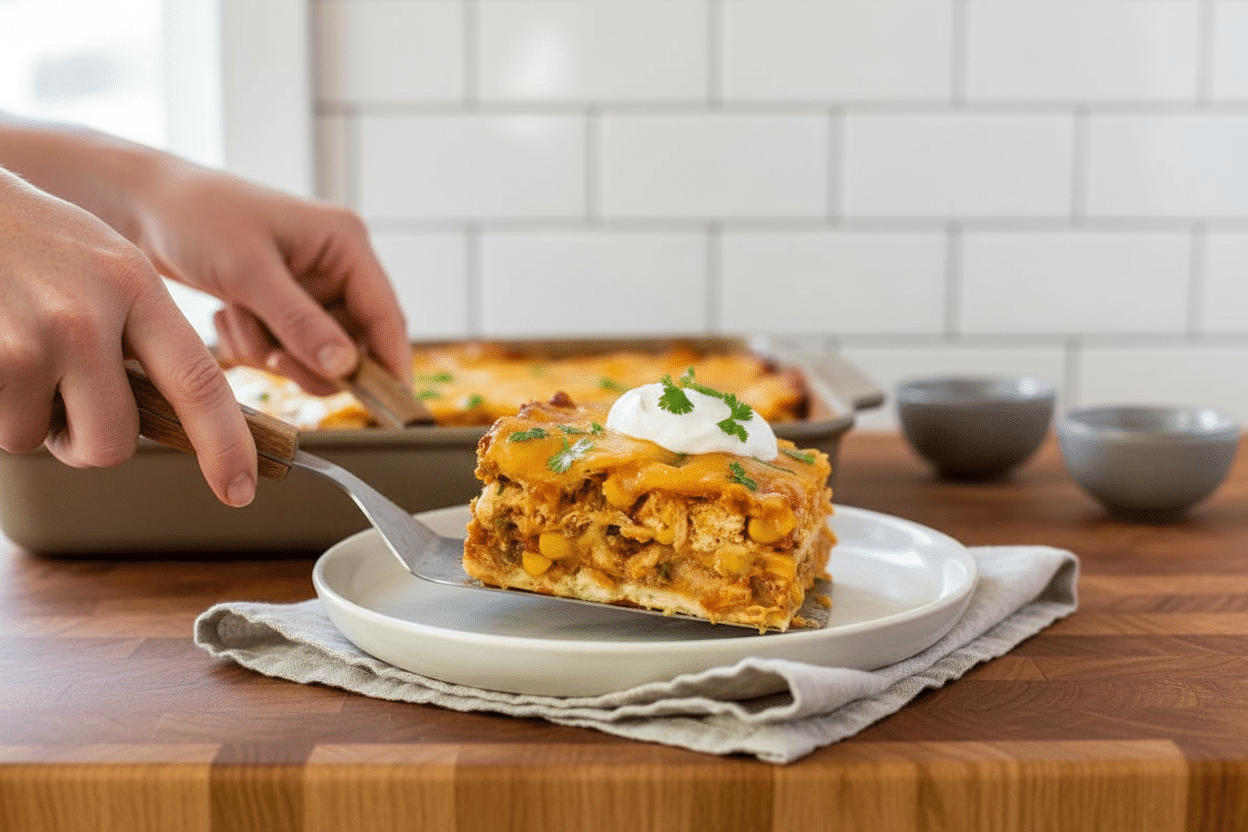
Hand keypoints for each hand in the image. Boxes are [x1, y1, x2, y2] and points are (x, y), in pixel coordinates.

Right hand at [0, 170, 257, 506]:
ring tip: (17, 355)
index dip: (225, 445)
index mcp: (135, 287)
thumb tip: (172, 418)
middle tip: (66, 399)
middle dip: (89, 441)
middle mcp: (87, 316)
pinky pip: (1, 428)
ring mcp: (29, 340)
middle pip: (113, 442)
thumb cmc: (34, 242)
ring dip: (29, 418)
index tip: (240, 489)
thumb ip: (143, 332)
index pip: (199, 383)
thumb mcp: (107, 265)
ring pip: (42, 439)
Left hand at [128, 159, 409, 395]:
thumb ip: (300, 322)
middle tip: (274, 358)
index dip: (391, 364)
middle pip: (355, 343)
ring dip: (275, 351)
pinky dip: (256, 345)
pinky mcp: (282, 303)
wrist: (140, 204)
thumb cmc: (195, 215)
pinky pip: (287, 348)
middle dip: (311, 359)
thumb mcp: (248, 271)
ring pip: (317, 352)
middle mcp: (335, 265)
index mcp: (345, 243)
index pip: (385, 315)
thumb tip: (346, 368)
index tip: (391, 408)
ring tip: (238, 319)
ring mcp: (309, 286)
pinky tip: (229, 315)